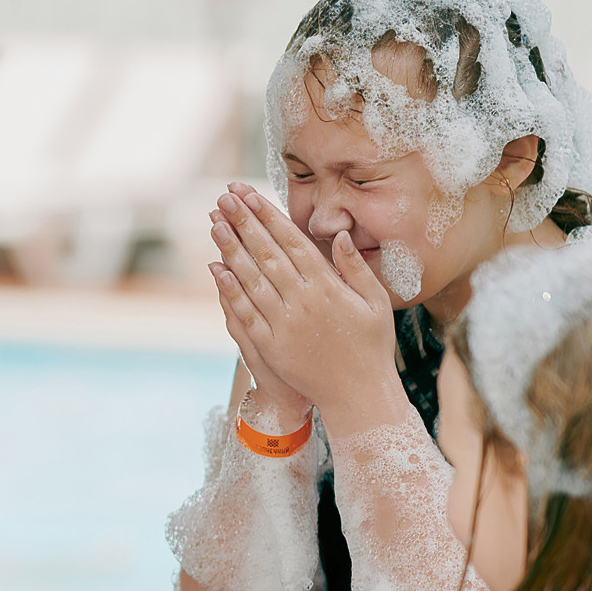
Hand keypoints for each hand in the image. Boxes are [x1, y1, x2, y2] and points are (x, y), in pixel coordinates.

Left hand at [209, 185, 405, 433]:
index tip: (250, 195)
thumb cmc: (372, 346)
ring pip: (251, 279)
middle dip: (244, 222)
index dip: (269, 216)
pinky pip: (244, 313)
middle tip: (224, 197)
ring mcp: (283, 325)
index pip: (292, 242)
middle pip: (267, 253)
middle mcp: (303, 302)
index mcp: (329, 287)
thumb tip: (338, 235)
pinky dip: (229, 289)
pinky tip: (216, 268)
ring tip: (215, 222)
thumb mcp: (376, 303)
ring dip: (230, 248)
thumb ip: (356, 268)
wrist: (359, 395)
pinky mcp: (270, 346)